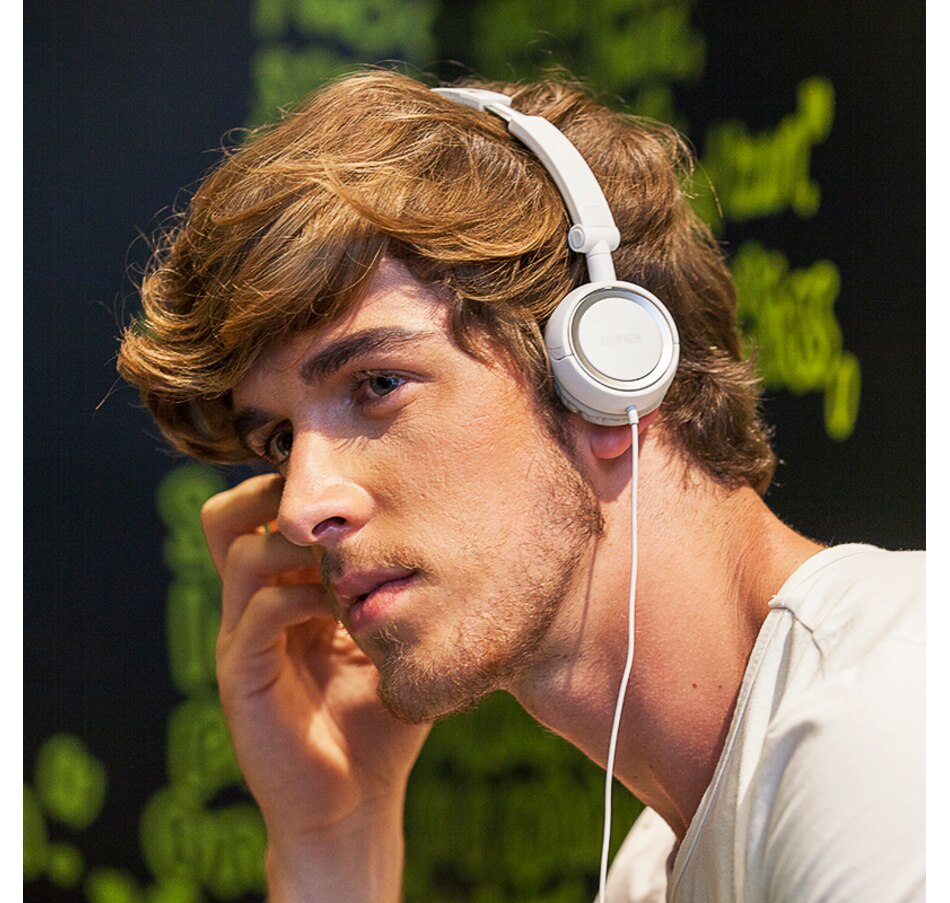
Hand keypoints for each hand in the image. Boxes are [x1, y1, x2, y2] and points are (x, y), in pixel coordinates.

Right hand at [202, 473, 430, 856]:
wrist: (354, 800)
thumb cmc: (377, 720)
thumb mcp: (386, 643)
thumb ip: (392, 596)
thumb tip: (443, 539)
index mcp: (282, 594)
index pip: (261, 515)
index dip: (294, 489)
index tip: (349, 483)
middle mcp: (252, 606)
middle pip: (226, 516)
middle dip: (274, 494)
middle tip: (331, 504)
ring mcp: (241, 638)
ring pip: (242, 552)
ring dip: (299, 543)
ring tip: (346, 557)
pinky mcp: (241, 674)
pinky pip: (261, 610)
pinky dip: (303, 596)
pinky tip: (343, 611)